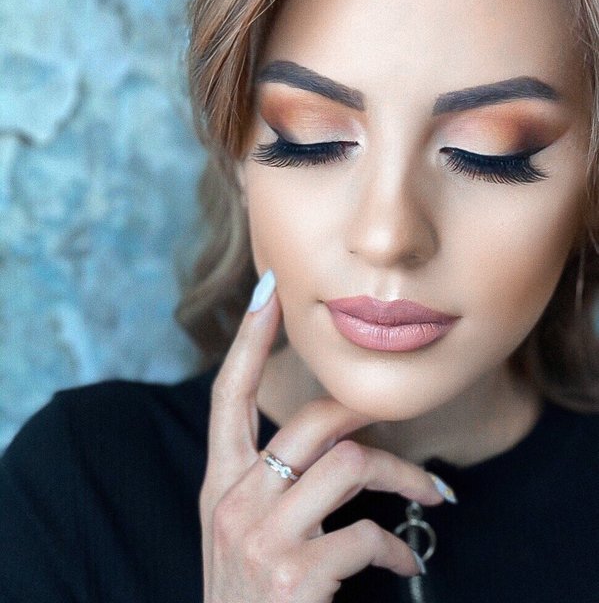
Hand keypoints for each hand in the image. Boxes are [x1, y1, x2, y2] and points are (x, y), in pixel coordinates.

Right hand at [199, 270, 445, 602]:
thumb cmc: (250, 595)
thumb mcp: (241, 531)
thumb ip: (267, 481)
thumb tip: (328, 439)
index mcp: (219, 484)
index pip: (227, 394)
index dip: (247, 339)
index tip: (268, 290)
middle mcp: (234, 500)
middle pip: (311, 421)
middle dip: (366, 414)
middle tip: (405, 427)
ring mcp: (261, 537)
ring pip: (349, 463)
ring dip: (404, 478)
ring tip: (431, 497)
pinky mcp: (294, 575)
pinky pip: (366, 533)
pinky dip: (398, 546)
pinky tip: (406, 561)